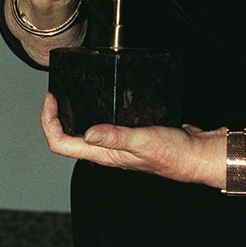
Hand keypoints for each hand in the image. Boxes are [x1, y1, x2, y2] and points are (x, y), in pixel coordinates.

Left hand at [41, 93, 226, 186]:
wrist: (195, 153)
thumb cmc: (172, 153)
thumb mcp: (143, 140)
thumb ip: (116, 136)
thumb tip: (87, 133)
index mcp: (104, 154)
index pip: (63, 144)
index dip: (50, 123)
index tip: (51, 100)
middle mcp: (107, 150)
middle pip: (69, 137)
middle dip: (57, 116)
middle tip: (57, 93)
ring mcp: (117, 142)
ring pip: (85, 130)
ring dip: (75, 113)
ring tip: (72, 92)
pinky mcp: (129, 132)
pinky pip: (105, 122)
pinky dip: (97, 109)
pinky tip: (103, 95)